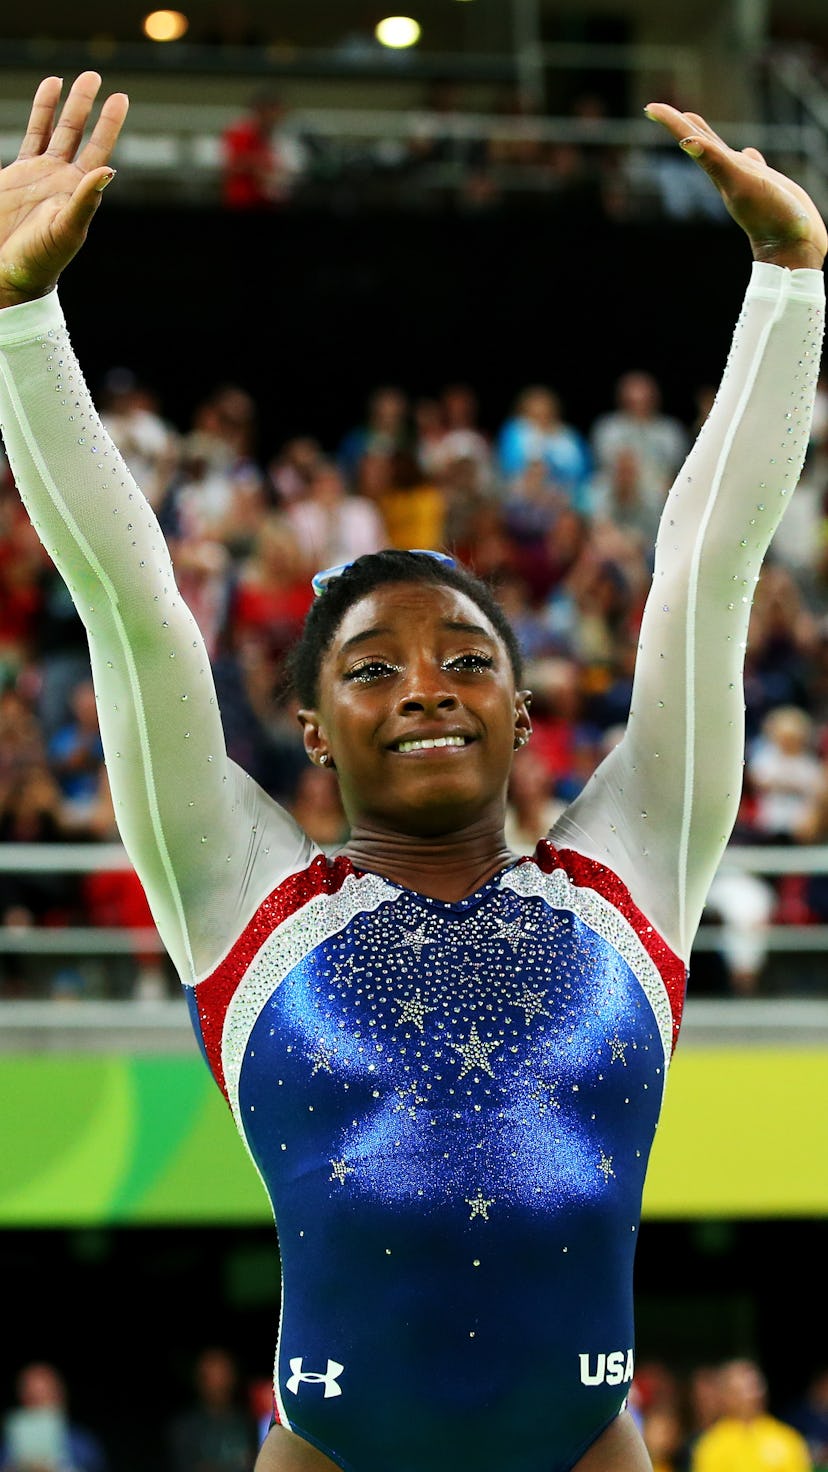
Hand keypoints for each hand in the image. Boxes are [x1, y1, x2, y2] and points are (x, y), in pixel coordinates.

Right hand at [0, 72, 127, 307]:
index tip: (121, 98)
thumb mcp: (67, 229)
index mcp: (80, 192)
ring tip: (75, 78)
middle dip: (87, 106)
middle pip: (79, 133)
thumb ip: (86, 201)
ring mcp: (42, 174)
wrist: (9, 271)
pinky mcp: (19, 173)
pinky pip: (33, 135)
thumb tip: (107, 170)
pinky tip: (48, 90)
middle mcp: (64, 179)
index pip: (100, 150)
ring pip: (56, 130)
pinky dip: (41, 113)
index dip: (110, 124)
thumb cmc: (42, 258)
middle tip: (95, 76)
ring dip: (67, 105)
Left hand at [645, 103, 826, 269]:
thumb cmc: (770, 216)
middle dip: (680, 124)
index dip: (672, 122)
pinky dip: (747, 155)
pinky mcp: (766, 186)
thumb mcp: (741, 184)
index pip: (691, 139)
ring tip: (692, 119)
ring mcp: (746, 180)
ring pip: (721, 151)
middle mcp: (729, 174)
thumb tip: (687, 142)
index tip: (649, 107)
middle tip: (658, 109)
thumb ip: (716, 162)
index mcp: (720, 170)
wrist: (792, 247)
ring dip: (706, 135)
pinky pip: (751, 164)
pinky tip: (747, 151)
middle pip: (699, 142)